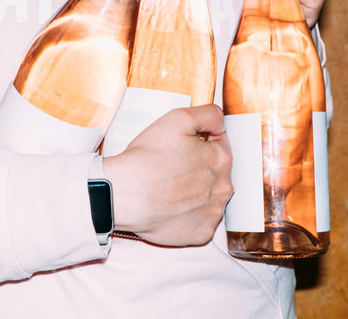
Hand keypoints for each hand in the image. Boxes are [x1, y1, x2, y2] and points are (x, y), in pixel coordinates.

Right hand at [103, 104, 232, 246]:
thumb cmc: (148, 157)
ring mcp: (213, 213)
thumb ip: (208, 114)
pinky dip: (189, 215)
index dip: (201, 142)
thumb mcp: (178, 119)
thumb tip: (221, 120)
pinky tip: (171, 207)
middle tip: (172, 167)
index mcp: (221, 159)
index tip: (182, 147)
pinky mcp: (200, 233)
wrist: (124, 193)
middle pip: (216, 173)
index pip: (220, 145)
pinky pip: (200, 222)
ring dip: (196, 192)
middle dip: (200, 168)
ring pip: (210, 198)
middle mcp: (223, 188)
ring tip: (169, 188)